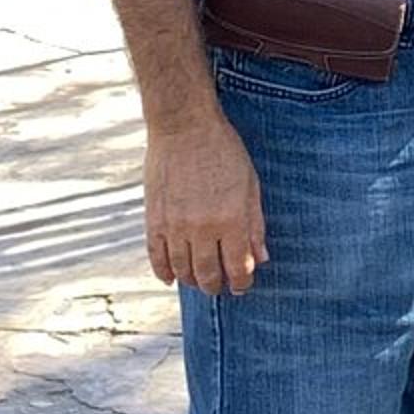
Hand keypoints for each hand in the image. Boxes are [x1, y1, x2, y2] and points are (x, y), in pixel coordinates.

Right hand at [143, 108, 266, 294]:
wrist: (184, 126)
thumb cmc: (224, 151)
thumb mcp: (251, 184)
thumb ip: (255, 224)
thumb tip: (260, 258)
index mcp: (231, 219)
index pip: (238, 268)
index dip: (242, 282)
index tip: (243, 285)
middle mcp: (202, 228)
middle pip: (208, 275)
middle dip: (217, 286)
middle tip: (220, 287)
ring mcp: (175, 226)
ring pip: (182, 271)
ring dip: (192, 281)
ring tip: (199, 281)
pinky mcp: (153, 220)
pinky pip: (156, 258)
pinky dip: (164, 272)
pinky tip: (171, 278)